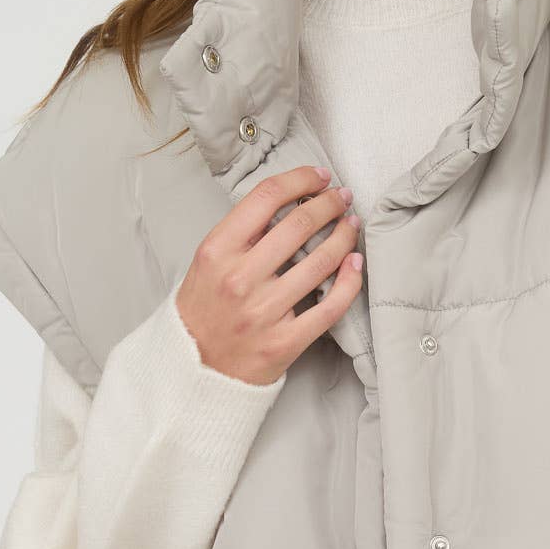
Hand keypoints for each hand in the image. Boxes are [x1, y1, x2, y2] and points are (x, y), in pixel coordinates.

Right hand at [175, 164, 363, 384]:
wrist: (193, 371)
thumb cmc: (203, 311)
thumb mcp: (208, 263)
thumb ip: (242, 233)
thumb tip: (289, 202)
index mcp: (217, 252)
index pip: (266, 198)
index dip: (299, 180)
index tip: (318, 177)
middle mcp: (240, 279)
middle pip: (300, 225)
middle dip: (330, 204)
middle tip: (342, 198)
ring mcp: (265, 312)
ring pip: (322, 262)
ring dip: (344, 237)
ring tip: (351, 225)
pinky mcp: (286, 341)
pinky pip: (331, 306)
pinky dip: (350, 281)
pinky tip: (355, 264)